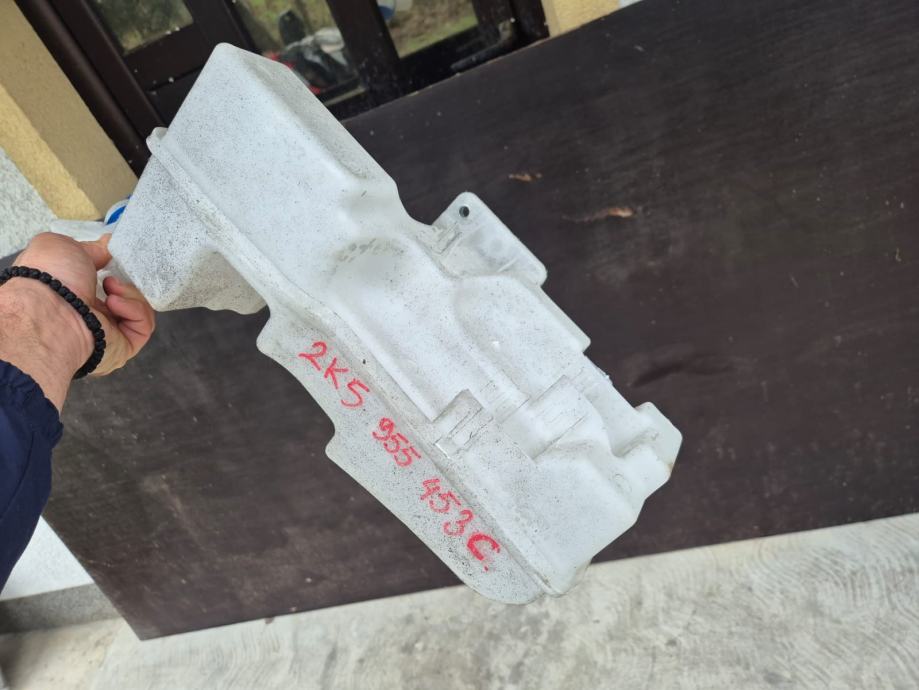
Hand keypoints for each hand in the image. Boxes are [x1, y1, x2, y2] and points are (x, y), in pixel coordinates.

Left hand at [0, 232, 154, 408]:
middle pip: (127, 298)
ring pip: (140, 310)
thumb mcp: (64, 247)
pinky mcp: (125, 348)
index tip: (111, 261)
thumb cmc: (49, 278)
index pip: (103, 287)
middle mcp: (90, 319)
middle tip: (111, 278)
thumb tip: (109, 246)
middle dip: (125, 283)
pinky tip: (114, 303)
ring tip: (111, 289)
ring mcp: (109, 335)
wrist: (49, 309)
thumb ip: (91, 248)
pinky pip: (144, 326)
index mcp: (72, 299)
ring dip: (130, 294)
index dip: (113, 271)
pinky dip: (135, 310)